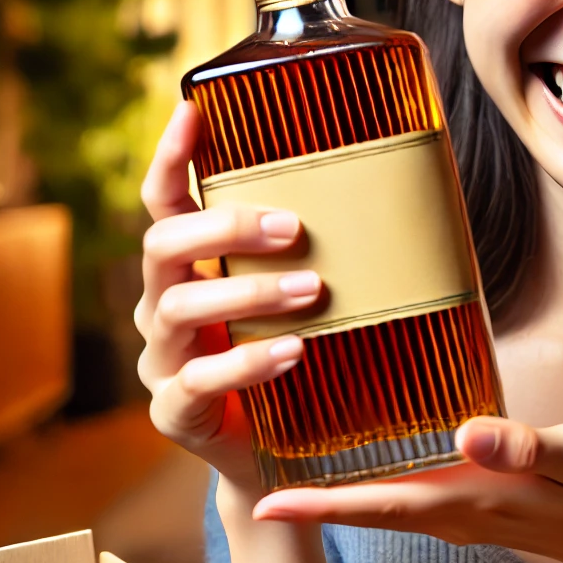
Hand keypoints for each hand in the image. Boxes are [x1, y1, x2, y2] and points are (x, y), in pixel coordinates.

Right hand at [135, 101, 318, 490]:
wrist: (281, 454)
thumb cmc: (299, 356)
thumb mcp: (302, 296)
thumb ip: (318, 250)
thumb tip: (401, 182)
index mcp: (186, 265)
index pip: (163, 199)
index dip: (171, 155)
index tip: (193, 109)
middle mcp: (161, 303)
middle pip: (162, 244)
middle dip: (225, 228)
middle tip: (294, 228)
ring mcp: (161, 359)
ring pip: (178, 309)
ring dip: (248, 291)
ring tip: (311, 289)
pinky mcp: (174, 411)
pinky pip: (198, 381)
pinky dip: (247, 363)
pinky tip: (292, 353)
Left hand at [250, 415, 562, 562]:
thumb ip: (525, 446)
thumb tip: (467, 433)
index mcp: (469, 498)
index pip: (378, 503)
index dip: (318, 503)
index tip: (263, 502)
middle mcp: (452, 511)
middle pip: (363, 507)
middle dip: (306, 497)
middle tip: (246, 477)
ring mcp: (458, 512)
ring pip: (380, 503)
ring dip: (330, 490)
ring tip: (280, 461)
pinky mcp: (469, 503)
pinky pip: (403, 496)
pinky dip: (367, 482)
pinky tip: (351, 457)